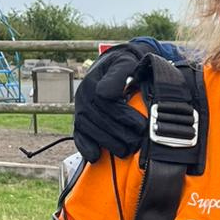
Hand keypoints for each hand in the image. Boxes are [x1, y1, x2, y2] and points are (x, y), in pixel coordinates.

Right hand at [73, 41, 158, 161]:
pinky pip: (78, 135)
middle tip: (138, 143)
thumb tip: (107, 94)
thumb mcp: (125, 63)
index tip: (141, 126)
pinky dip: (85, 147)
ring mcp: (80, 109)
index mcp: (94, 81)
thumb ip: (119, 74)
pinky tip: (95, 156)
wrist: (112, 67)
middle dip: (120, 133)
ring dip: (108, 143)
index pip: (106, 100)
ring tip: (126, 151)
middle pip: (100, 119)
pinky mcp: (79, 122)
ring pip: (90, 130)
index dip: (124, 115)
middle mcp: (83, 95)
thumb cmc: (123, 67)